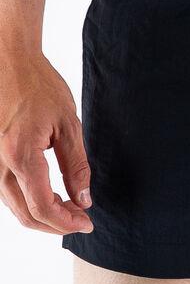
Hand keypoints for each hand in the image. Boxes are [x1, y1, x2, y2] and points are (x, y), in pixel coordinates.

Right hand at [0, 51, 92, 234]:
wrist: (8, 59)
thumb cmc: (38, 85)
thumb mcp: (68, 125)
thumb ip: (76, 167)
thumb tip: (83, 200)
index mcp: (19, 154)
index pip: (42, 207)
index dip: (67, 223)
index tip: (87, 223)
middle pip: (25, 214)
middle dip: (55, 225)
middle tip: (81, 220)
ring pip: (13, 206)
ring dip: (41, 215)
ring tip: (70, 209)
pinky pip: (6, 191)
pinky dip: (28, 202)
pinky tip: (50, 196)